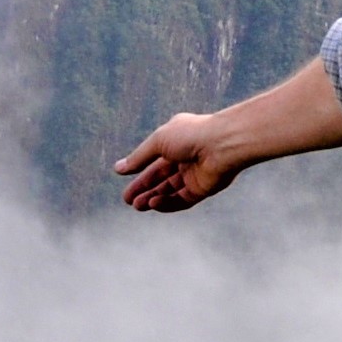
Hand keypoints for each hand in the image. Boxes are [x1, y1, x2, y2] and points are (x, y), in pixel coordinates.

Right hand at [115, 110, 243, 211]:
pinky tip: (154, 204)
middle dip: (144, 190)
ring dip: (153, 199)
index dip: (139, 175)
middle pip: (161, 179)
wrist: (222, 145)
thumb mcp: (158, 142)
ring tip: (138, 205)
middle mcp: (186, 159)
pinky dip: (167, 203)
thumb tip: (118, 168)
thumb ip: (139, 157)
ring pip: (170, 191)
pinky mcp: (203, 189)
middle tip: (129, 201)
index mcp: (176, 142)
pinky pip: (182, 200)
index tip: (126, 186)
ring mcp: (195, 175)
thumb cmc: (191, 136)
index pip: (154, 162)